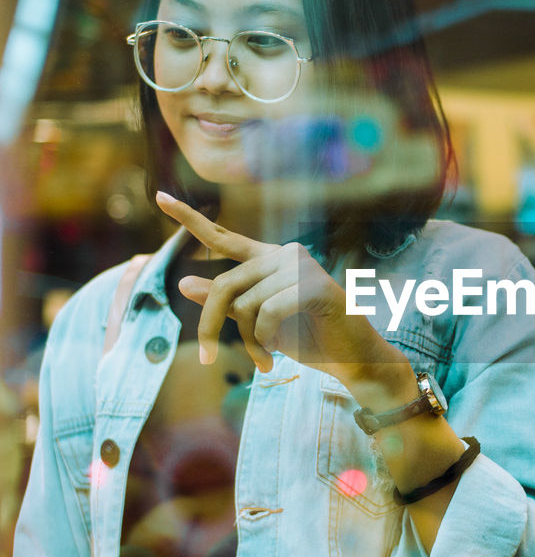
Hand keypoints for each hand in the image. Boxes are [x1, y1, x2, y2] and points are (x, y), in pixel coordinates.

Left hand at [155, 192, 414, 396]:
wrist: (351, 358)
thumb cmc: (308, 338)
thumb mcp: (257, 323)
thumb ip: (225, 303)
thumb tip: (182, 282)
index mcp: (268, 259)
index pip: (223, 238)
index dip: (190, 219)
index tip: (159, 197)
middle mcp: (283, 254)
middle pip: (224, 285)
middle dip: (210, 325)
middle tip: (207, 358)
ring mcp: (301, 267)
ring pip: (246, 305)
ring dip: (248, 341)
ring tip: (262, 359)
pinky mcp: (315, 286)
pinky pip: (268, 312)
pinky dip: (265, 339)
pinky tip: (275, 353)